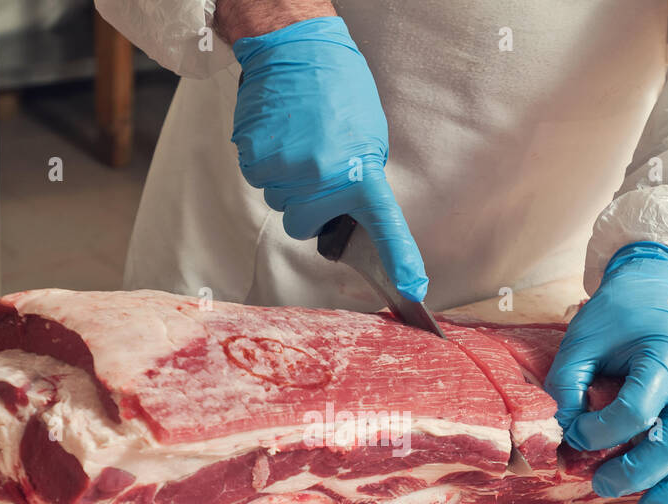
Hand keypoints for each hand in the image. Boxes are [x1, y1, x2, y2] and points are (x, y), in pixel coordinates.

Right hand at [229, 16, 427, 300]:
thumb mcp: (368, 138)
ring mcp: (285, 171)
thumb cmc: (338, 90)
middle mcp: (322, 180)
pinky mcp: (255, 157)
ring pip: (279, 202)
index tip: (412, 289)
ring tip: (298, 139)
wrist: (296, 49)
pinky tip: (279, 133)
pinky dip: (266, 162)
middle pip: (304, 226)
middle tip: (316, 169)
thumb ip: (359, 182)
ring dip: (287, 181)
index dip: (399, 261)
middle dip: (308, 207)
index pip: (385, 227)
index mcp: (359, 174)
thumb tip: (347, 215)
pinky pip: (259, 178)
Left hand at [544, 242, 667, 503]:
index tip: (576, 432)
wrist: (663, 292)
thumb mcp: (583, 338)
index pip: (637, 410)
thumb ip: (567, 383)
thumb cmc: (620, 315)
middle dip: (637, 472)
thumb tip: (558, 432)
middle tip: (600, 485)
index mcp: (662, 358)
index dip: (600, 431)